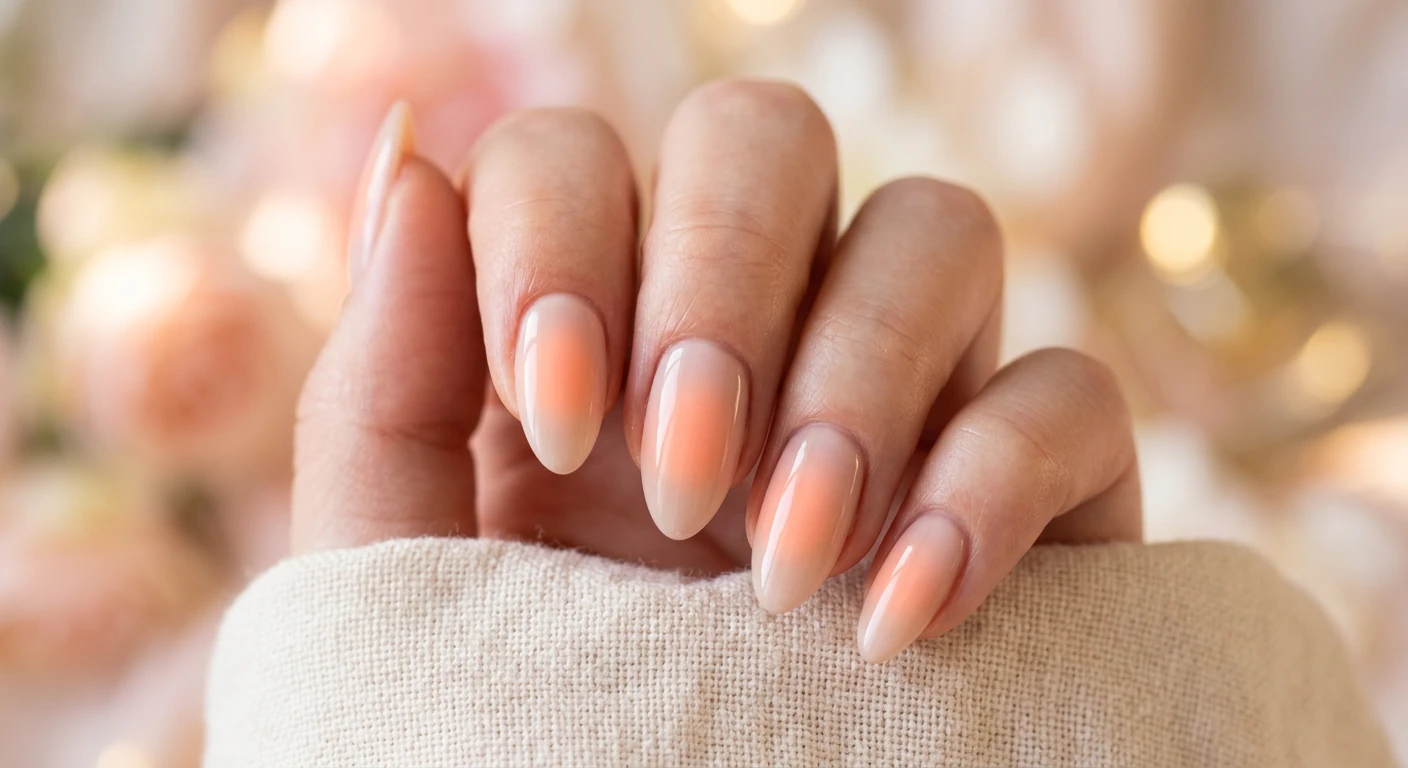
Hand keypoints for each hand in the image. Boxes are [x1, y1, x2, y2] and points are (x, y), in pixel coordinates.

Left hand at [292, 81, 1140, 662]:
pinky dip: (993, 480)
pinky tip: (905, 618)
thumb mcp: (413, 573)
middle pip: (766, 136)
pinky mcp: (1036, 489)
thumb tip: (412, 153)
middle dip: (719, 286)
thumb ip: (386, 377)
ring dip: (856, 379)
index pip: (575, 155)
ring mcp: (902, 394)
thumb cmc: (517, 734)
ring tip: (787, 570)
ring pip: (937, 226)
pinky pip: (1069, 393)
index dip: (564, 239)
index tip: (567, 429)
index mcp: (588, 335)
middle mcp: (749, 330)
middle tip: (683, 485)